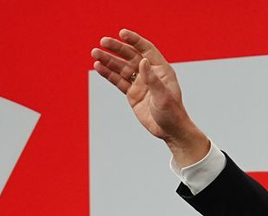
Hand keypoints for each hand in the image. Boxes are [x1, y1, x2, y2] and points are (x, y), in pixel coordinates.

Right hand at [91, 29, 209, 164]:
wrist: (170, 131)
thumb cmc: (172, 113)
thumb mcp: (163, 96)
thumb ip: (152, 79)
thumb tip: (142, 61)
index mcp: (161, 69)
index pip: (146, 49)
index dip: (134, 40)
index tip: (122, 33)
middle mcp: (149, 73)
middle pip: (130, 56)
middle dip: (116, 48)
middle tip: (102, 42)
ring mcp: (140, 83)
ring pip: (121, 68)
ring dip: (108, 60)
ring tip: (95, 53)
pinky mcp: (132, 94)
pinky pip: (118, 81)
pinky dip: (108, 74)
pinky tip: (98, 67)